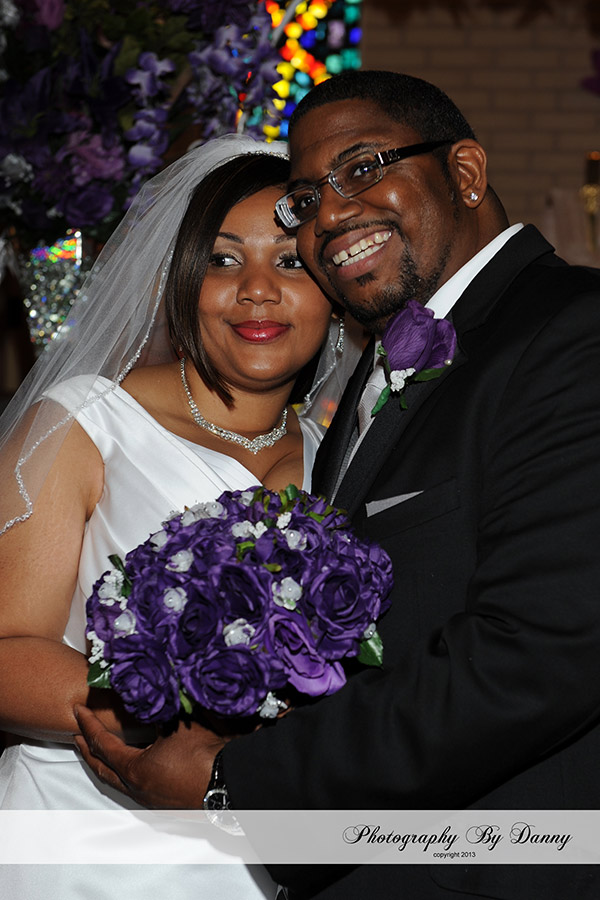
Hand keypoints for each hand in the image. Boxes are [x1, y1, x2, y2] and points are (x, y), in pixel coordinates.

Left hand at [74, 705, 224, 807]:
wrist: (227, 784)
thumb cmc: (201, 757)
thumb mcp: (176, 725)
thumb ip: (158, 709)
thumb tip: (148, 691)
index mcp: (134, 769)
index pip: (102, 744)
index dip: (89, 725)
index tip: (78, 711)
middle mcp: (137, 788)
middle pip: (102, 769)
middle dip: (87, 750)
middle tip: (78, 735)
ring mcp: (150, 799)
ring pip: (118, 780)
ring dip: (106, 763)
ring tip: (102, 750)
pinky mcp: (165, 803)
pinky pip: (135, 786)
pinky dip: (125, 772)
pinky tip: (135, 765)